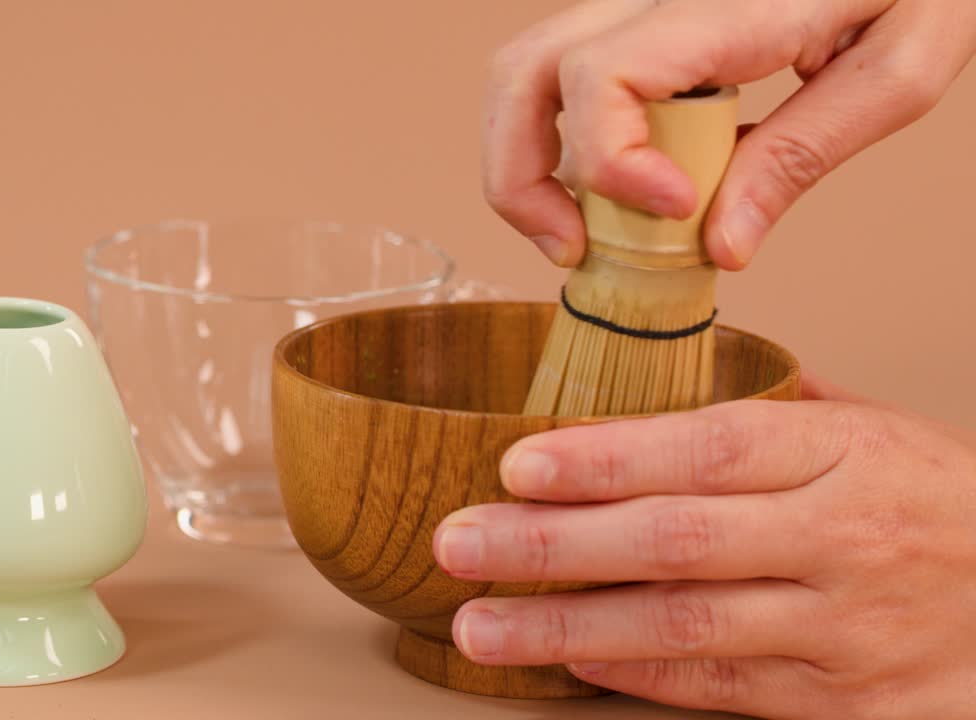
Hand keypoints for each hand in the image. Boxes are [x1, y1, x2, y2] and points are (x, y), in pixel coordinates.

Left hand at [432, 375, 975, 718]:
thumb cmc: (940, 504)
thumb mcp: (873, 431)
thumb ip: (763, 410)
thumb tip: (649, 382)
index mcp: (845, 453)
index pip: (709, 448)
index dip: (607, 458)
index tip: (517, 464)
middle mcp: (842, 539)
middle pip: (677, 541)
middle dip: (553, 546)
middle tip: (459, 544)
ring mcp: (844, 629)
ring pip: (686, 629)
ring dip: (568, 629)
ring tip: (481, 625)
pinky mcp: (845, 702)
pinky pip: (722, 689)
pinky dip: (637, 676)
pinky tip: (569, 662)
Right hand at [484, 0, 975, 269]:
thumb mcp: (897, 65)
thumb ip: (802, 154)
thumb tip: (720, 245)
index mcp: (725, 3)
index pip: (603, 75)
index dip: (609, 161)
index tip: (670, 212)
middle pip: (524, 73)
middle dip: (521, 178)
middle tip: (570, 247)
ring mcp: (638, 1)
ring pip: (524, 74)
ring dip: (526, 163)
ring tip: (577, 230)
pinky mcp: (642, 20)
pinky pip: (563, 78)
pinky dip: (561, 142)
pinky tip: (609, 188)